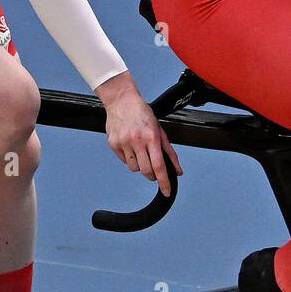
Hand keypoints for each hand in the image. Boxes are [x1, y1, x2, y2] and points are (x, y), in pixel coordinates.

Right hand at [96, 72, 182, 194]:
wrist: (121, 101)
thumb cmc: (142, 113)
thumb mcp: (160, 130)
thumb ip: (169, 152)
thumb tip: (177, 170)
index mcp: (151, 137)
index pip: (159, 166)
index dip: (164, 182)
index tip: (166, 191)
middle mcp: (137, 141)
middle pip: (146, 171)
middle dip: (152, 175)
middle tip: (154, 171)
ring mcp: (124, 143)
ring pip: (134, 168)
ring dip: (140, 166)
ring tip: (141, 151)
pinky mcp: (113, 144)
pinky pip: (124, 161)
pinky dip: (130, 159)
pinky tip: (131, 146)